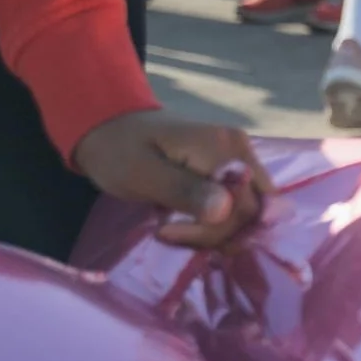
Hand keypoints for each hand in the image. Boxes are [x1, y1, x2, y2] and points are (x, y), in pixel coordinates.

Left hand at [72, 109, 272, 244]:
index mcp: (227, 148)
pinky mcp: (227, 171)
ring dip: (211, 231)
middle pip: (251, 212)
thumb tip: (225, 211)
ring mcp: (237, 161)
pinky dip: (211, 223)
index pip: (247, 206)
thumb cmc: (120, 149)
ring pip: (244, 214)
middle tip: (167, 232)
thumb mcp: (144, 173)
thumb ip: (185, 191)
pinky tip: (183, 223)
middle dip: (212, 233)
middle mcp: (242, 152)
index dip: (215, 229)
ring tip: (172, 228)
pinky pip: (234, 207)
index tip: (169, 231)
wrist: (110, 127)